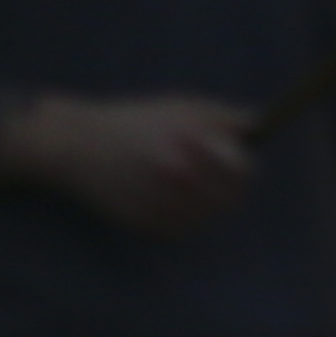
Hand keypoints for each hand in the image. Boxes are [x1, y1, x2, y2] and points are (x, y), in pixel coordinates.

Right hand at [13, 94, 256, 237]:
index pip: (240, 170)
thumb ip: (221, 116)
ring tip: (184, 185)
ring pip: (205, 218)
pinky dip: (180, 218)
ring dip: (203, 204)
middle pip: (227, 200)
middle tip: (215, 179)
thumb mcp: (178, 107)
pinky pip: (180, 229)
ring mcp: (160, 203)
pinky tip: (164, 197)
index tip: (237, 165)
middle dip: (226, 189)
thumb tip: (257, 125)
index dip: (243, 168)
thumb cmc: (133, 121)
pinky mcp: (145, 225)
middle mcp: (176, 176)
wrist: (78, 146)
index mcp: (188, 143)